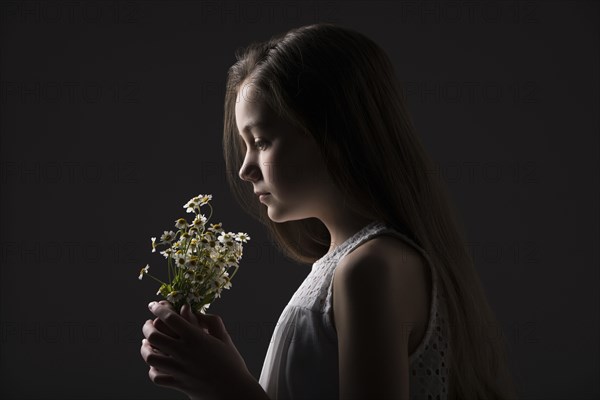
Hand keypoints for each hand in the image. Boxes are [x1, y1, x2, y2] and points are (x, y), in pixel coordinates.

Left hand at [140, 300, 254, 399]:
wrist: (233, 391)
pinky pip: (156, 376)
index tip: (153, 305)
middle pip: (154, 335)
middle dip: (147, 327)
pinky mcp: (177, 383)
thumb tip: (196, 312)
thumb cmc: (231, 363)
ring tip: (146, 343)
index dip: (158, 309)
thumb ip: (211, 321)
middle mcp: (183, 352)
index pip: (170, 318)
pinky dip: (152, 369)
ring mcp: (178, 369)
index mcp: (195, 338)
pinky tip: (155, 364)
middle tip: (148, 324)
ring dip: (145, 347)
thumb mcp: (224, 338)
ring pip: (150, 356)